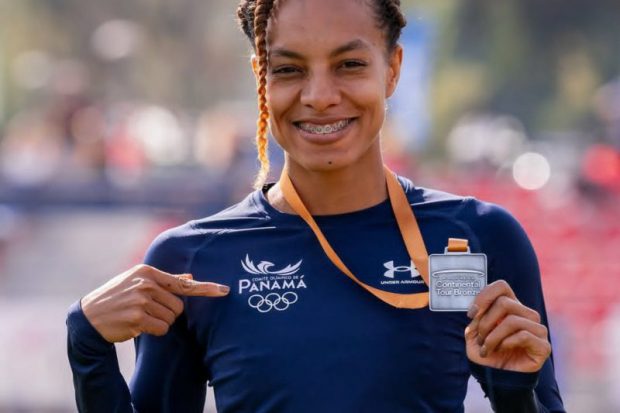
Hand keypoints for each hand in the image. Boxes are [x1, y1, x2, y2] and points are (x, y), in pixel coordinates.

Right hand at [81, 264, 229, 342]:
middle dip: (168, 313)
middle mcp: (146, 284)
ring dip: (159, 322)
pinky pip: (162, 328)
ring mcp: (141, 300)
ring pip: (171, 318)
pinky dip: (153, 331)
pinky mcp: (137, 317)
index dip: (206, 288)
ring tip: (139, 317)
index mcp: (148, 272)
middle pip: (179, 306)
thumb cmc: (117, 297)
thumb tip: (189, 278)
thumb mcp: (137, 282)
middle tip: (148, 312)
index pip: (183, 283)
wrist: (88, 316)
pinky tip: (136, 325)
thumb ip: (164, 281)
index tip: (224, 290)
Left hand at [464, 280, 550, 372]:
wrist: (497, 378)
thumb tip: (477, 311)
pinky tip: (501, 350)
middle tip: (480, 339)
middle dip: (485, 323)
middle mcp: (526, 314)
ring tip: (487, 349)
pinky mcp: (543, 346)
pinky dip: (506, 343)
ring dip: (493, 336)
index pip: (502, 286)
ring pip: (512, 320)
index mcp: (510, 307)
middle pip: (504, 303)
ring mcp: (537, 329)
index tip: (471, 314)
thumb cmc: (487, 353)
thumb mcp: (474, 334)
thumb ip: (476, 318)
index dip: (484, 296)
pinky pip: (524, 335)